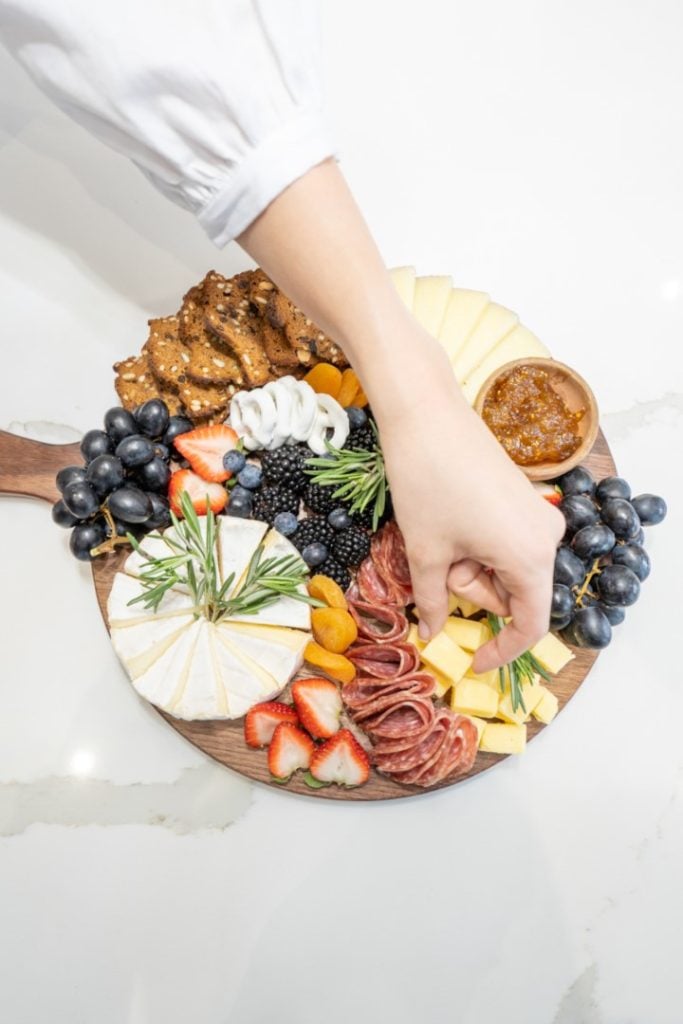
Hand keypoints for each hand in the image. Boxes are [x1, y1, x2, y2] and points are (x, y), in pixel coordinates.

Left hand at [375, 340, 564, 670]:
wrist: (427, 414)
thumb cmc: (427, 484)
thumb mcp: (426, 552)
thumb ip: (433, 602)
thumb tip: (434, 633)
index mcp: (531, 558)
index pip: (530, 624)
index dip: (502, 650)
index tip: (473, 661)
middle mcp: (547, 537)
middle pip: (513, 592)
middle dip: (471, 589)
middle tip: (434, 565)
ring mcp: (537, 513)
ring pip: (504, 566)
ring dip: (469, 565)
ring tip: (438, 535)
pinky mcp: (523, 496)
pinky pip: (504, 540)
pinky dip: (475, 545)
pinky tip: (448, 521)